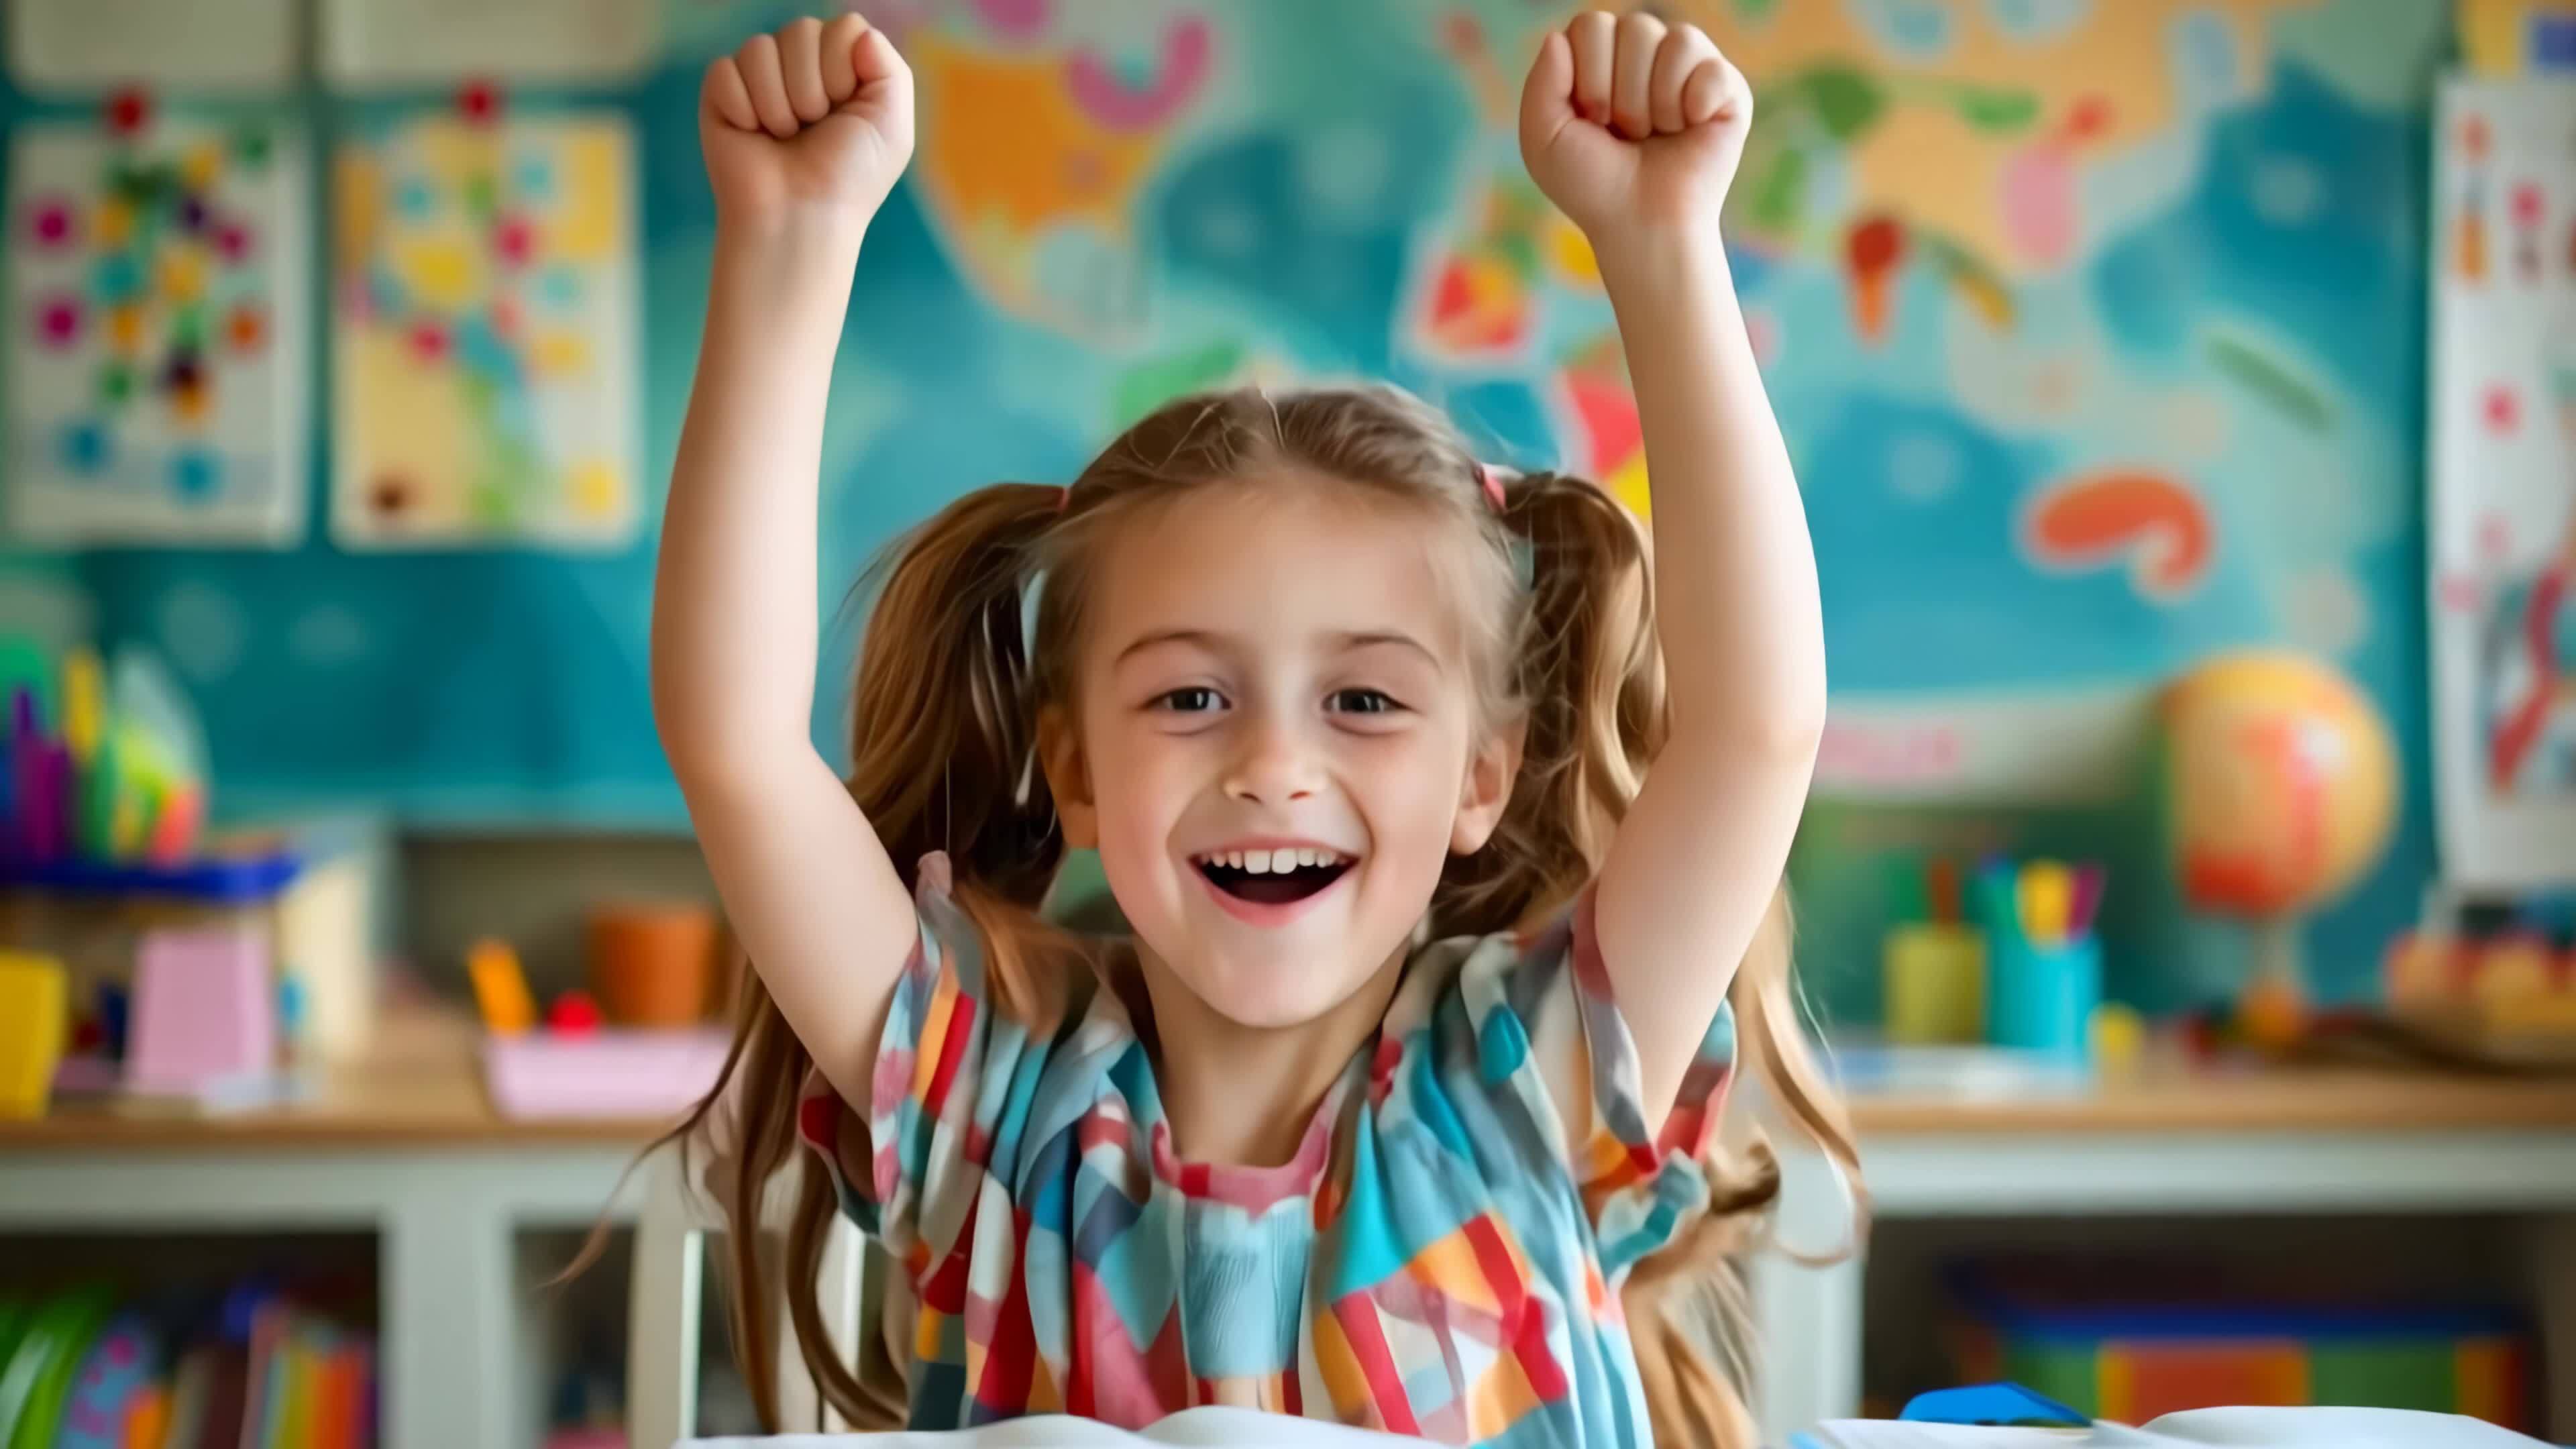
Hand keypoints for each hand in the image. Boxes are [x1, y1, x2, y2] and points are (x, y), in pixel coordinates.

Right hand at [701, 14, 914, 234]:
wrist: (800, 216)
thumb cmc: (848, 178)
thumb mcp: (891, 124)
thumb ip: (889, 68)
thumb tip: (858, 34)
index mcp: (843, 69)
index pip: (845, 27)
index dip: (843, 66)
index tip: (844, 107)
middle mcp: (801, 66)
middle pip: (803, 29)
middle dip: (811, 86)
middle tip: (813, 126)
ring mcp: (760, 76)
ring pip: (761, 47)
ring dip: (778, 102)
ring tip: (784, 136)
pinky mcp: (723, 92)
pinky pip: (726, 69)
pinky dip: (744, 108)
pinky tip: (753, 134)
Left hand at [1519, 12, 1748, 243]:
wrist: (1641, 224)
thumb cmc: (1592, 185)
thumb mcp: (1544, 138)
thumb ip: (1541, 82)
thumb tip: (1558, 35)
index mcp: (1602, 57)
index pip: (1592, 24)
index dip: (1589, 74)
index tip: (1591, 121)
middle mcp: (1646, 54)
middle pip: (1636, 26)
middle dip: (1622, 92)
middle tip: (1625, 133)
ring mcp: (1689, 68)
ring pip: (1677, 40)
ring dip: (1657, 102)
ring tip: (1656, 134)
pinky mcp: (1727, 88)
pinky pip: (1712, 67)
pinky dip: (1696, 105)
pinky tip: (1691, 128)